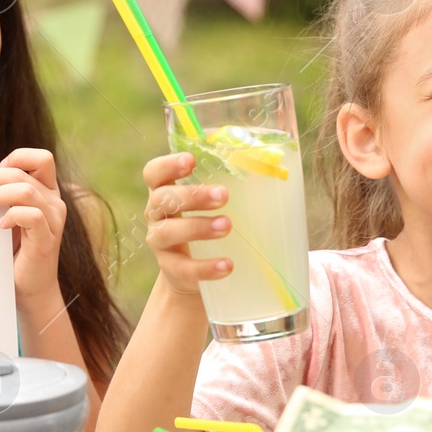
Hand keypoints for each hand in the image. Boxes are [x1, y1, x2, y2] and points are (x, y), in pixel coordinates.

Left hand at [0, 148, 66, 306]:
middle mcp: (55, 202)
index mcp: (47, 192)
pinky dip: (12, 215)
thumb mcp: (7, 216)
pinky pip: (33, 216)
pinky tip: (0, 225)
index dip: (18, 156)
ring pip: (27, 191)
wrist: (29, 288)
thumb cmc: (14, 251)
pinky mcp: (47, 240)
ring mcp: (54, 221)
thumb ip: (0, 197)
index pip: (42, 158)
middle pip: (22, 173)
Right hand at [142, 152, 230, 297]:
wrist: (191, 271)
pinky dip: (205, 267)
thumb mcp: (212, 203)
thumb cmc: (206, 222)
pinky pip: (183, 268)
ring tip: (227, 225)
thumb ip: (230, 184)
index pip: (154, 173)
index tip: (191, 160)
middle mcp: (156, 214)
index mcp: (164, 190)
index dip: (168, 165)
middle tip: (224, 195)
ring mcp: (159, 242)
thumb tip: (277, 166)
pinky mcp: (170, 269)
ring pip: (168, 232)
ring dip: (198, 228)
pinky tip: (226, 265)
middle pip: (161, 199)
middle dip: (192, 196)